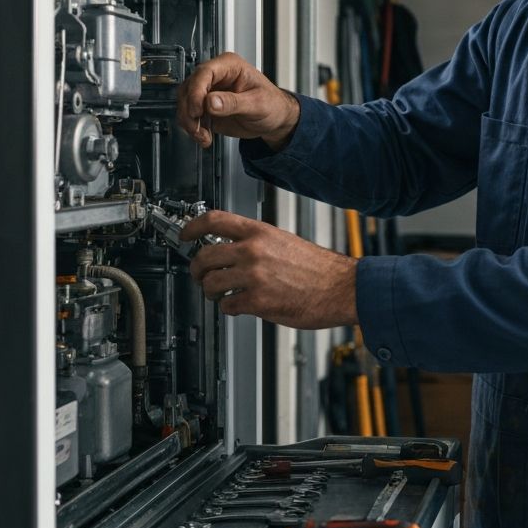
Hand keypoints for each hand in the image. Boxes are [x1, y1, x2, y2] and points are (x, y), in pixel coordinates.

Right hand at [176, 52, 300, 149]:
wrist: (274, 120)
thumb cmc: (272, 104)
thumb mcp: (257, 103)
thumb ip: (234, 102)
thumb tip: (211, 102)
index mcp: (229, 66)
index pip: (204, 73)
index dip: (196, 91)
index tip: (197, 110)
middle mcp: (216, 77)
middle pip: (189, 88)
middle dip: (190, 111)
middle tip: (198, 128)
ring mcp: (208, 92)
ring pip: (185, 103)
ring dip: (190, 122)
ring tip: (203, 136)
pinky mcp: (205, 108)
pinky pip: (190, 116)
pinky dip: (193, 128)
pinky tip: (204, 137)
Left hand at [180, 210, 357, 327]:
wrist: (342, 288)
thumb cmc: (320, 269)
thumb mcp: (286, 242)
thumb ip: (259, 244)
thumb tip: (235, 250)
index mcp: (260, 232)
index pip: (214, 220)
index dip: (192, 227)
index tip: (185, 234)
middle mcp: (253, 250)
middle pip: (205, 255)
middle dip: (197, 268)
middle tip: (200, 275)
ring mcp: (254, 276)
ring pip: (210, 282)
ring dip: (210, 291)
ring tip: (219, 294)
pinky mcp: (258, 301)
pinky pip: (226, 305)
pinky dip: (228, 307)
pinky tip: (238, 306)